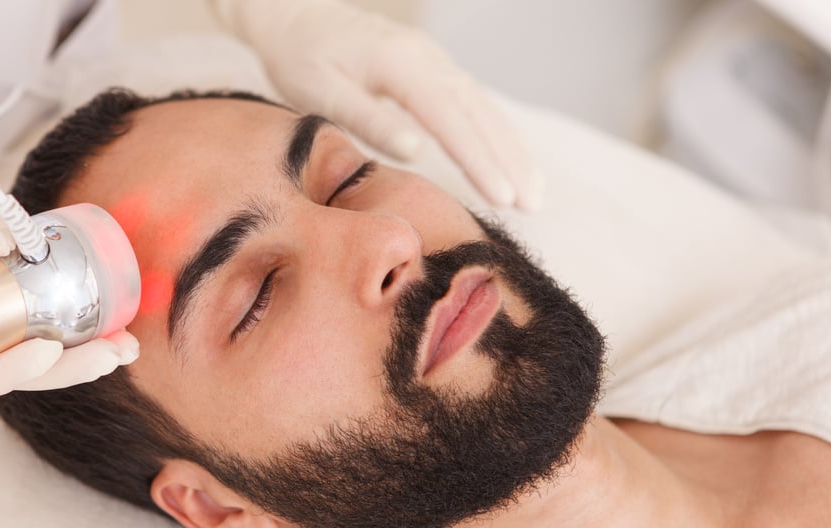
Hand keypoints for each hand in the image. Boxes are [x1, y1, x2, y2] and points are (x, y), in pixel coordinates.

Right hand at [0, 102, 134, 394]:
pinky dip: (72, 320)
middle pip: (6, 370)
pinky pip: (34, 319)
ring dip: (78, 353)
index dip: (5, 372)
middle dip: (63, 369)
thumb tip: (7, 241)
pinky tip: (113, 319)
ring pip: (26, 352)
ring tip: (125, 344)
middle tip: (112, 353)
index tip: (45, 350)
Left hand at [211, 0, 543, 210]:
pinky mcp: (433, 70)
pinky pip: (475, 105)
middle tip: (532, 205)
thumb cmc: (301, 57)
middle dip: (509, 160)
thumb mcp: (321, 92)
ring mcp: (435, 62)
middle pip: (480, 114)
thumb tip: (415, 151)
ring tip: (534, 194)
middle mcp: (428, 59)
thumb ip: (367, 120)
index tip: (503, 196)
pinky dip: (497, 135)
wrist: (296, 16)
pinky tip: (510, 162)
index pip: (450, 119)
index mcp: (401, 64)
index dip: (479, 160)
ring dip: (512, 150)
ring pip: (485, 109)